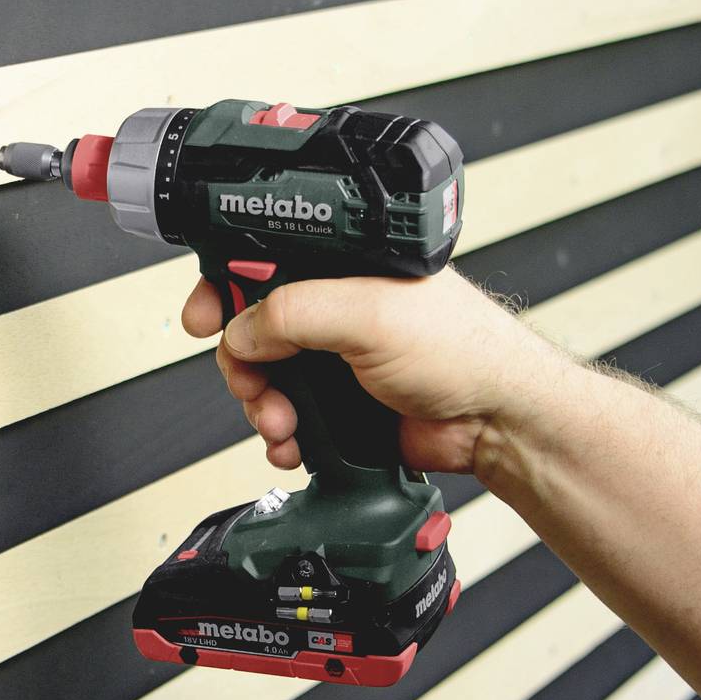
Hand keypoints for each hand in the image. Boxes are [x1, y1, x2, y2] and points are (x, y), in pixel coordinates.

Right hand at [181, 269, 560, 478]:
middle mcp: (339, 303)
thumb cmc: (464, 351)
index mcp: (345, 262)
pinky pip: (289, 415)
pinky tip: (292, 443)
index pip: (265, 256)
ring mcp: (339, 355)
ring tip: (281, 421)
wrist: (496, 423)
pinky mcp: (342, 402)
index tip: (204, 311)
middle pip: (255, 323)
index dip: (226, 281)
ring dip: (262, 404)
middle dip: (243, 359)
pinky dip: (281, 433)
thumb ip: (292, 312)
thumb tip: (242, 329)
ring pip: (267, 375)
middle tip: (249, 380)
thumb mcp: (366, 313)